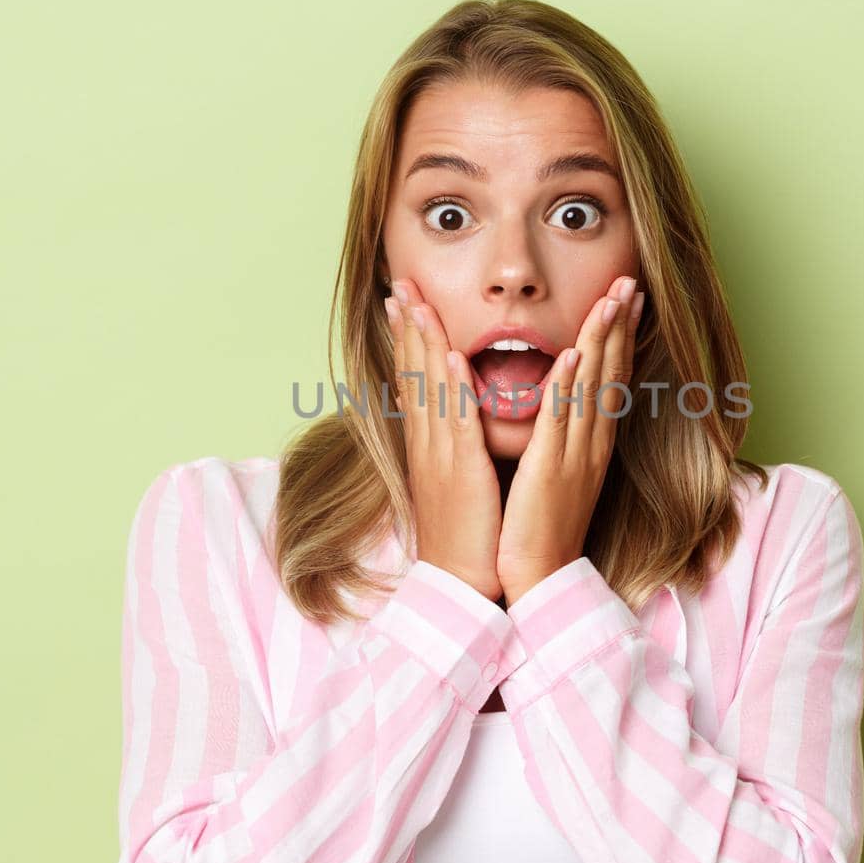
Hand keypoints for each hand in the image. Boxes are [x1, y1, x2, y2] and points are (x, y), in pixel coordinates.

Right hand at [385, 277, 503, 601]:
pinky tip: (449, 358)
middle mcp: (428, 442)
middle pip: (413, 372)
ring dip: (424, 341)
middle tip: (398, 282)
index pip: (414, 378)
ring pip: (429, 387)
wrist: (461, 580)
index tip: (401, 299)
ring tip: (415, 301)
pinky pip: (456, 423)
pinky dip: (452, 388)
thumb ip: (449, 440)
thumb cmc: (465, 531)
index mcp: (429, 442)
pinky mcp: (460, 472)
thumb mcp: (453, 476)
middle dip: (407, 325)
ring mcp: (440, 455)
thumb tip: (444, 410)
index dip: (407, 337)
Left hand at [497, 275, 643, 604]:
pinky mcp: (551, 469)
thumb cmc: (540, 527)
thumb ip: (562, 436)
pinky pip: (562, 420)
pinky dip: (568, 385)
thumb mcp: (557, 472)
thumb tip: (561, 402)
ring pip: (592, 386)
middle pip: (611, 373)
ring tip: (613, 298)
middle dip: (620, 325)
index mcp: (591, 443)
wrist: (538, 577)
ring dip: (602, 339)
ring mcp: (575, 454)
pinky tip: (574, 353)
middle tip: (631, 282)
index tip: (627, 300)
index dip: (620, 337)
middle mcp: (591, 443)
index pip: (610, 379)